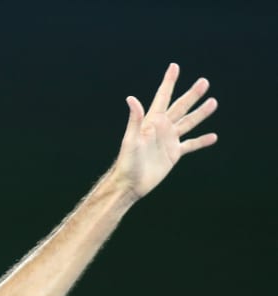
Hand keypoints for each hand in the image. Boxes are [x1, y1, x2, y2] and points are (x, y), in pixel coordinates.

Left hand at [113, 63, 217, 199]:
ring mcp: (168, 140)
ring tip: (213, 102)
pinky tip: (213, 137)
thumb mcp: (131, 140)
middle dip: (192, 94)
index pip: (162, 97)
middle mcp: (161, 128)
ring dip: (200, 113)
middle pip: (180, 107)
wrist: (130, 183)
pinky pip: (190, 144)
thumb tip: (131, 98)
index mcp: (151, 121)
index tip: (174, 66)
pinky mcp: (173, 154)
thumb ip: (135, 119)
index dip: (169, 82)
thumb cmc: (127, 162)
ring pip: (188, 123)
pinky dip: (201, 141)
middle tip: (204, 81)